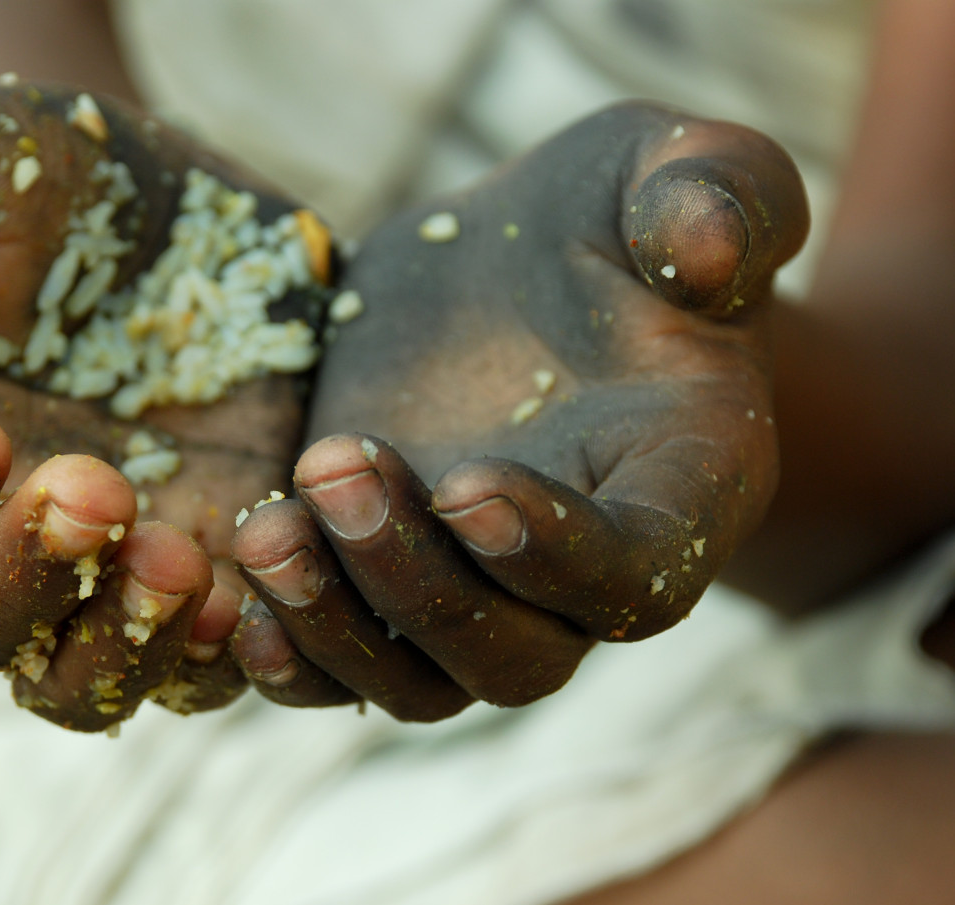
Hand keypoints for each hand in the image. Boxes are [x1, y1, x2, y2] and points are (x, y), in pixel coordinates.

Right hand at [0, 83, 332, 731]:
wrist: (195, 213)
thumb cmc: (49, 180)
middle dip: (25, 575)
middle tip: (99, 487)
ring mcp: (92, 580)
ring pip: (71, 685)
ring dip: (120, 646)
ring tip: (185, 561)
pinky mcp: (199, 584)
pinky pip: (194, 672)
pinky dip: (221, 657)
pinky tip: (258, 593)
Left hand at [227, 102, 808, 719]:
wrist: (514, 267)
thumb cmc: (617, 218)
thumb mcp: (676, 168)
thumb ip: (718, 196)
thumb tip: (713, 255)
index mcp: (686, 488)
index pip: (640, 574)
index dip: (560, 555)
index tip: (470, 484)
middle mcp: (586, 576)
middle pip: (516, 656)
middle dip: (420, 585)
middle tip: (342, 465)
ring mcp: (482, 597)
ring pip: (421, 685)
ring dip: (337, 627)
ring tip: (268, 527)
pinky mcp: (384, 589)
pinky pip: (341, 676)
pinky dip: (290, 664)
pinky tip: (236, 605)